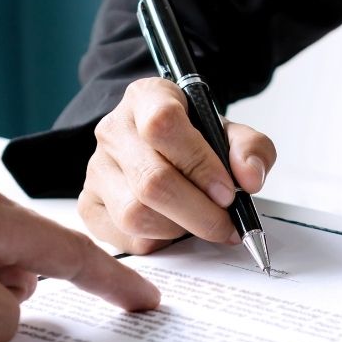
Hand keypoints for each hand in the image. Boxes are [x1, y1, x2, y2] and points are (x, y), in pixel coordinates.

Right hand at [80, 77, 276, 252]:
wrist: (164, 152)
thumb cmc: (196, 142)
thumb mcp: (230, 134)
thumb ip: (252, 149)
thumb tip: (249, 179)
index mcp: (146, 98)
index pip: (163, 125)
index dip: (200, 164)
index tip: (228, 191)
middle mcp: (113, 130)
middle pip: (151, 180)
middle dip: (199, 213)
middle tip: (226, 225)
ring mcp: (96, 169)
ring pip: (135, 214)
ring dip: (179, 230)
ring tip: (200, 224)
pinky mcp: (89, 205)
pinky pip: (123, 238)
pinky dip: (157, 243)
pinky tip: (173, 231)